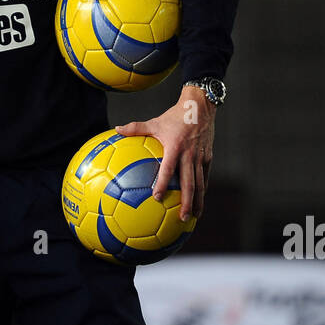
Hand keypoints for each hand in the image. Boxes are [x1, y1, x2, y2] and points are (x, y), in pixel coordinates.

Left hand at [115, 85, 215, 220]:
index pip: (168, 169)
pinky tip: (200, 201)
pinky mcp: (208, 157)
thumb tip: (116, 129)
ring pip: (200, 183)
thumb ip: (136, 128)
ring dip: (197, 201)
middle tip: (182, 218)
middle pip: (189, 183)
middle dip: (187, 202)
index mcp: (175, 147)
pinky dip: (203, 190)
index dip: (162, 183)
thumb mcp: (155, 122)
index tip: (156, 197)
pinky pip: (205, 176)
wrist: (200, 106)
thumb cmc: (175, 116)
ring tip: (194, 217)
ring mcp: (201, 157)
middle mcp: (190, 155)